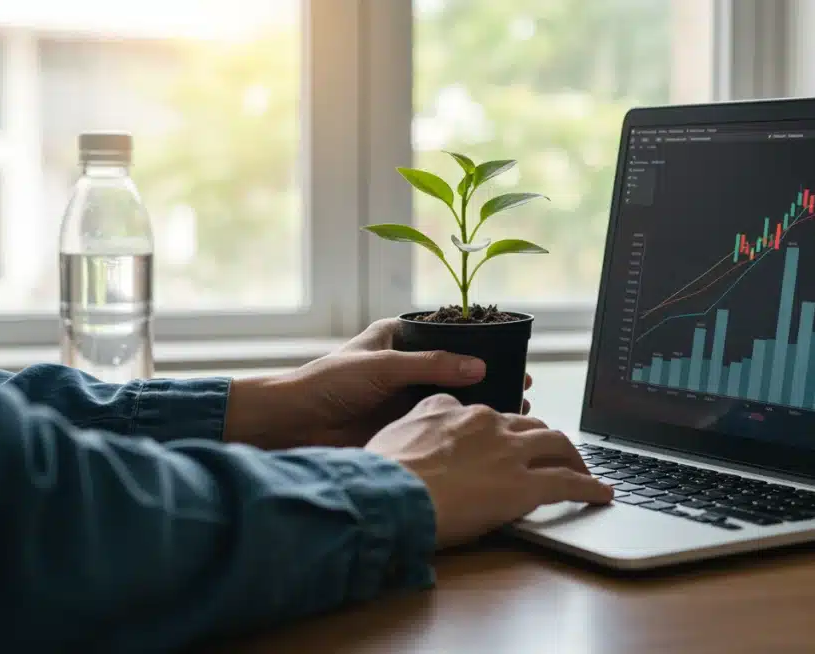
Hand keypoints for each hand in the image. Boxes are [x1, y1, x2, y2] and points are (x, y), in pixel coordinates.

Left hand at [224, 319, 532, 448]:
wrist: (292, 425)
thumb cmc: (326, 383)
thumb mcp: (383, 366)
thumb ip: (431, 366)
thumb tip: (479, 368)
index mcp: (398, 337)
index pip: (448, 333)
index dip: (481, 342)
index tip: (512, 350)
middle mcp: (406, 365)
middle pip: (457, 366)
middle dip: (488, 374)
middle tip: (522, 382)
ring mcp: (405, 396)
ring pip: (452, 396)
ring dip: (480, 403)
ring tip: (514, 409)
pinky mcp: (403, 425)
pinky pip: (440, 422)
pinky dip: (462, 426)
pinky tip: (486, 432)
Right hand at [366, 394, 612, 548]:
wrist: (389, 494)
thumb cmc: (382, 473)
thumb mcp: (391, 434)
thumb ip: (413, 426)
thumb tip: (413, 432)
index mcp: (454, 410)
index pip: (489, 415)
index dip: (500, 430)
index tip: (503, 441)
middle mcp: (487, 423)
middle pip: (530, 425)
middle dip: (544, 439)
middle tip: (551, 453)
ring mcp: (509, 452)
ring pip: (557, 444)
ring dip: (574, 456)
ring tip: (583, 469)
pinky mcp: (525, 485)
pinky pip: (569, 483)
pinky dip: (590, 487)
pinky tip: (603, 494)